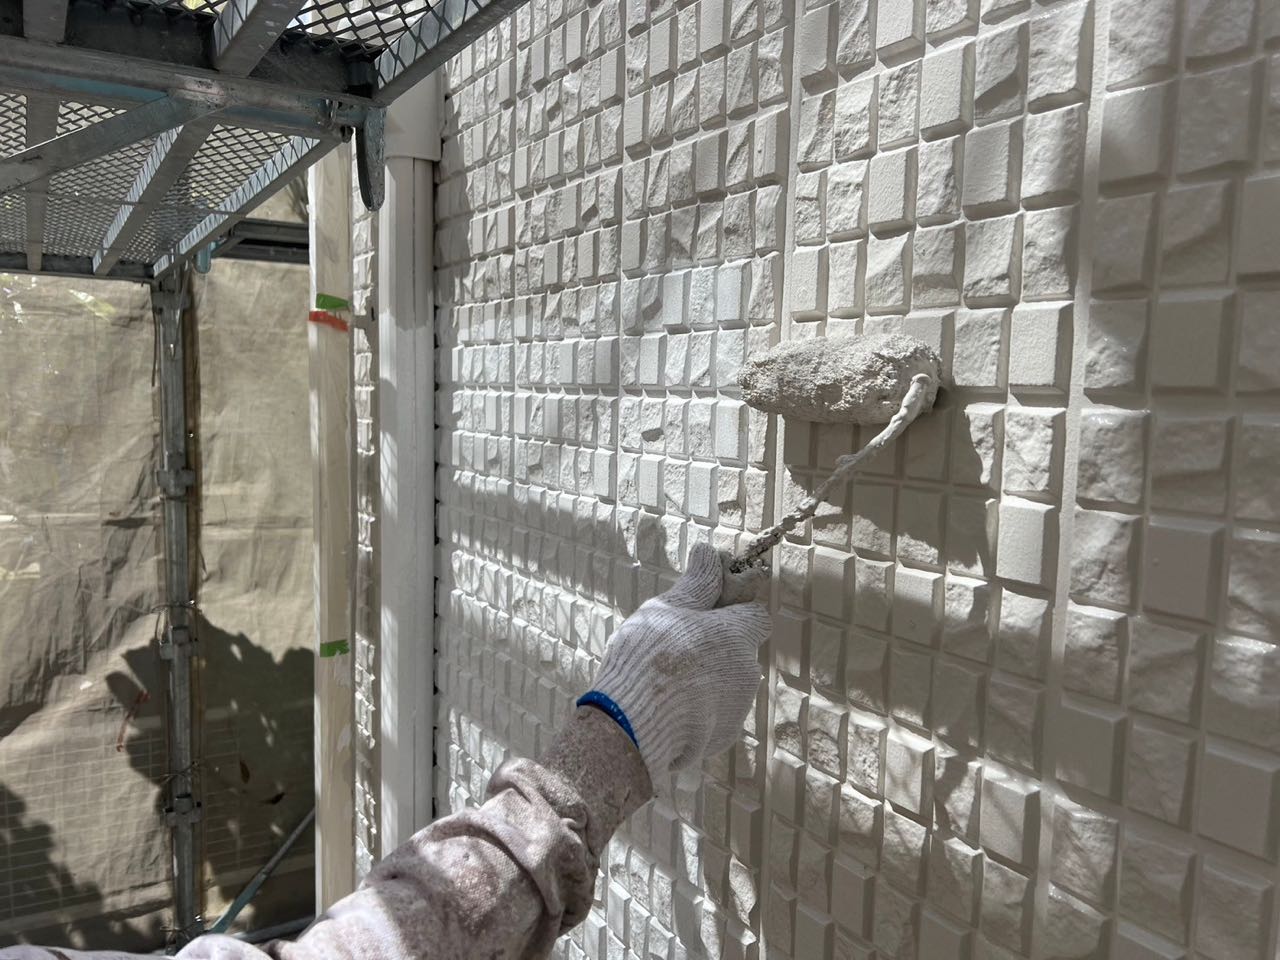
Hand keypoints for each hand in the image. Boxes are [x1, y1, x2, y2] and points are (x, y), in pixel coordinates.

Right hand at [586, 543, 770, 789]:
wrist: (634, 724)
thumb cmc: (650, 657)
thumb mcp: (669, 609)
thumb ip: (697, 582)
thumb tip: (711, 552)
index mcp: (737, 635)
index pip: (756, 616)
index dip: (734, 613)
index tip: (706, 615)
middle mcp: (747, 670)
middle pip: (738, 651)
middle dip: (714, 648)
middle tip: (673, 648)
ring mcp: (737, 707)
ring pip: (727, 683)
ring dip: (706, 680)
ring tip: (665, 683)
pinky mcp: (723, 736)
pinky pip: (715, 714)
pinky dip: (698, 711)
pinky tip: (667, 709)